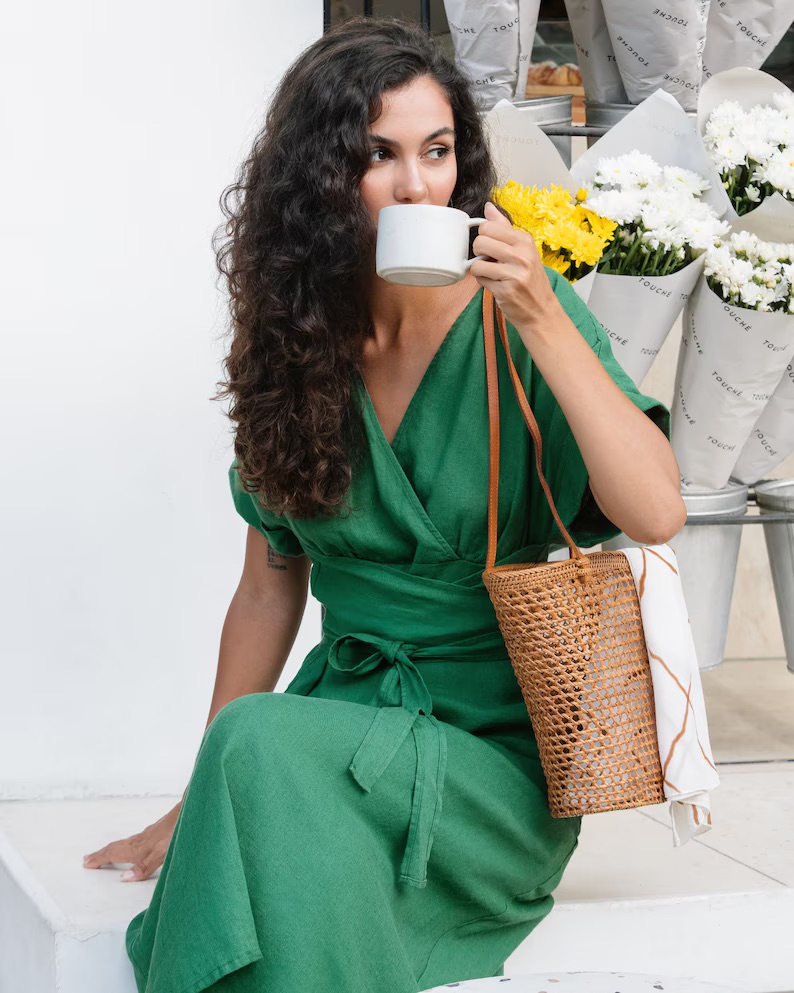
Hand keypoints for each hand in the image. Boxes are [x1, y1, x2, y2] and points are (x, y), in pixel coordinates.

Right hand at [82, 801, 180, 881]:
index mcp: (137, 849)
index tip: (87, 863)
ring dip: (112, 848)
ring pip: (124, 843)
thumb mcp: (159, 857)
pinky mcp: (154, 832)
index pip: (113, 854)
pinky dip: (124, 844)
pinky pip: (132, 839)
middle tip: (88, 858)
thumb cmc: (174, 835)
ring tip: (104, 853)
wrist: (187, 815)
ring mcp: (146, 835)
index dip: (100, 859)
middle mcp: (138, 841)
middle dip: (101, 854)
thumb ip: (142, 869)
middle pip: (115, 847)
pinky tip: (130, 845)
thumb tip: (124, 879)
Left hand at [470, 201, 561, 332]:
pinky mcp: (505, 291)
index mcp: (524, 240)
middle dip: (479, 252)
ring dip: (480, 270)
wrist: (541, 310)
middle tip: (489, 260)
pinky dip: (483, 283)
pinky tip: (496, 285)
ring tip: (493, 274)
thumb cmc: (530, 278)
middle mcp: (521, 255)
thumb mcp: (523, 250)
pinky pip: (480, 280)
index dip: (484, 236)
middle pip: (480, 242)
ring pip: (477, 263)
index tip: (492, 246)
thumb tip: (488, 207)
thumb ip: (503, 228)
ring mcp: (514, 274)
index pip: (488, 226)